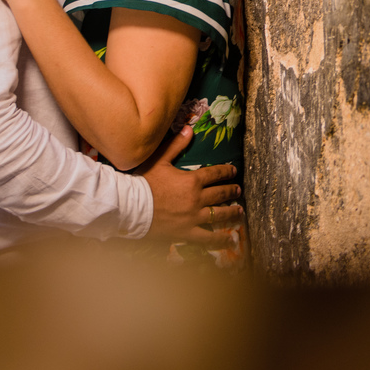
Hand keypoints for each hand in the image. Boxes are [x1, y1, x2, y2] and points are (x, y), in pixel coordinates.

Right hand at [138, 126, 242, 244]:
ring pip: (219, 215)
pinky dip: (220, 240)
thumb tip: (189, 128)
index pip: (215, 173)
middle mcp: (197, 199)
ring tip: (239, 212)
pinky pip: (208, 238)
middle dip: (231, 191)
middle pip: (220, 194)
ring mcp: (193, 217)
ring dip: (231, 212)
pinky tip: (230, 240)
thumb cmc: (143, 182)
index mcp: (192, 181)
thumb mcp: (159, 160)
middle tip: (238, 190)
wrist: (130, 207)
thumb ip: (176, 145)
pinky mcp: (187, 233)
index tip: (233, 171)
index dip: (226, 171)